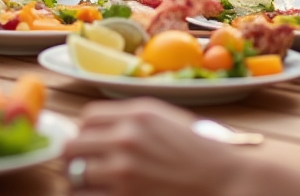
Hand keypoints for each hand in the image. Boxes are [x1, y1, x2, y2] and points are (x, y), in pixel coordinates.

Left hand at [62, 99, 253, 194]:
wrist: (227, 180)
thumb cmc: (202, 152)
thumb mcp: (167, 120)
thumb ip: (132, 119)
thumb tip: (99, 129)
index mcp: (137, 114)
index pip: (87, 118)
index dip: (86, 133)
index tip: (92, 144)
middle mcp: (126, 138)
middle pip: (72, 146)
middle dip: (76, 158)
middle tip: (85, 167)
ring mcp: (124, 170)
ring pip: (74, 176)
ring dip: (79, 182)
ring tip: (92, 186)